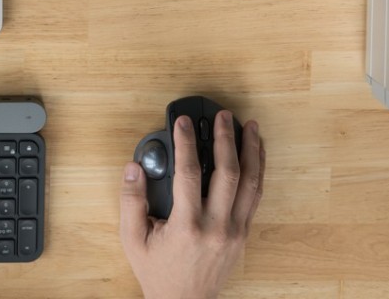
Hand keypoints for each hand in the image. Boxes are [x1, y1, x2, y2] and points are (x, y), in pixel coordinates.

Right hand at [119, 111, 264, 298]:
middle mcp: (217, 226)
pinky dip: (258, 171)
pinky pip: (255, 196)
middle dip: (226, 139)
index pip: (188, 173)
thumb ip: (130, 200)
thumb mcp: (132, 239)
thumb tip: (133, 167)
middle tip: (222, 115)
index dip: (185, 142)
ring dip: (252, 151)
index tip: (182, 122)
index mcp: (187, 226)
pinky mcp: (243, 234)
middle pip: (229, 173)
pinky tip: (256, 155)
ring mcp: (235, 231)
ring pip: (251, 183)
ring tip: (251, 127)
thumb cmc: (158, 272)